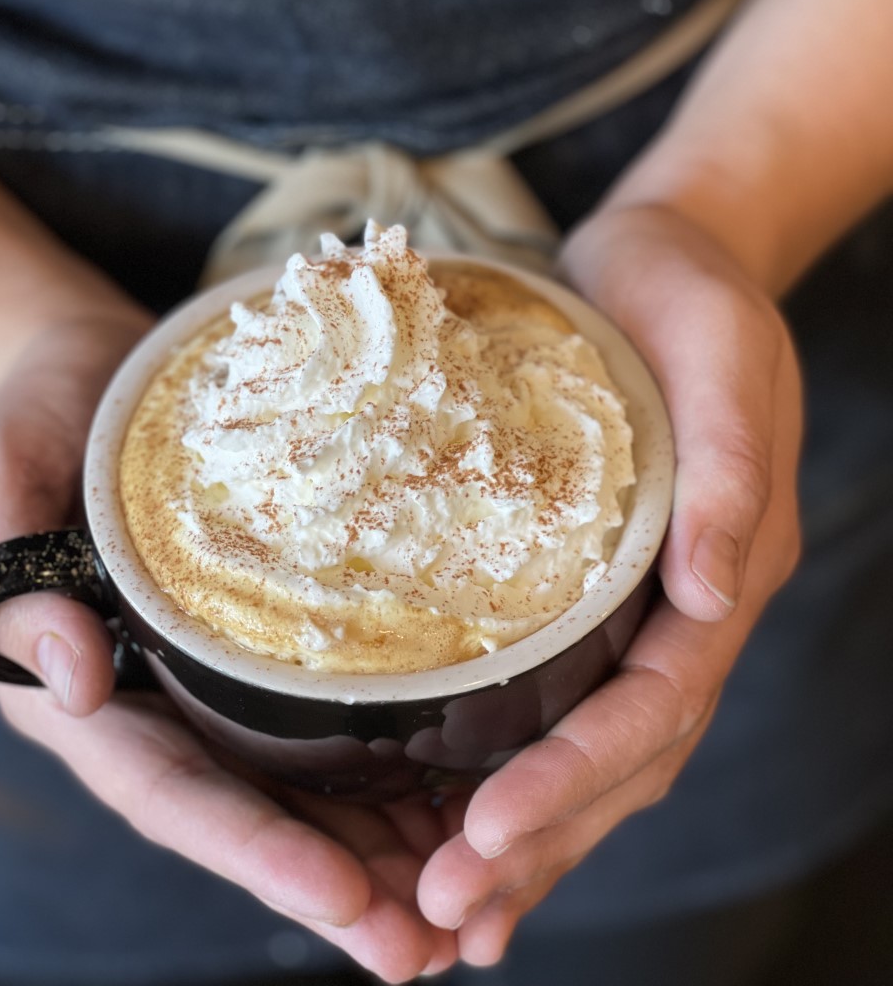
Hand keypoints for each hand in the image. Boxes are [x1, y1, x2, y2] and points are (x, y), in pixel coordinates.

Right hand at [0, 314, 457, 982]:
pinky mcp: (272, 639)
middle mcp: (164, 704)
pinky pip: (335, 715)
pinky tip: (466, 797)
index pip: (172, 791)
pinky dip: (397, 769)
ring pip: (307, 786)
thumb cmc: (37, 417)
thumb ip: (13, 581)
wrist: (90, 368)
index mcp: (91, 692)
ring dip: (385, 854)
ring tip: (473, 905)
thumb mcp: (0, 479)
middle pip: (253, 816)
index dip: (252, 850)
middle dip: (339, 888)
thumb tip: (78, 684)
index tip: (341, 897)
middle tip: (430, 949)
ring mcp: (222, 679)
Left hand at [417, 203, 802, 965]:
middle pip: (623, 759)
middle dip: (541, 841)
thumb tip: (713, 593)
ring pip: (588, 750)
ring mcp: (635, 605)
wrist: (668, 260)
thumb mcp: (724, 359)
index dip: (579, 778)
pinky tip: (450, 816)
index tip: (490, 832)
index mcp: (726, 572)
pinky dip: (510, 768)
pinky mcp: (582, 585)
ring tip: (444, 912)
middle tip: (445, 915)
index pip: (656, 706)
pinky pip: (552, 698)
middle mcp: (682, 608)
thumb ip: (731, 473)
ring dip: (525, 836)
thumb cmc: (693, 299)